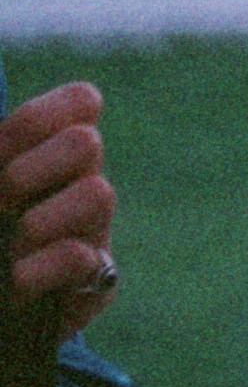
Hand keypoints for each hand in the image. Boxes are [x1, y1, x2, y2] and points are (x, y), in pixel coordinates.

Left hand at [6, 83, 118, 338]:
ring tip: (13, 244)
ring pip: (99, 193)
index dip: (40, 119)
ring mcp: (94, 231)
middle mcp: (79, 184)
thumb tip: (2, 173)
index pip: (80, 103)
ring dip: (43, 219)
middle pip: (87, 143)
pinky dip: (45, 267)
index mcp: (48, 153)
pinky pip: (85, 258)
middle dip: (34, 170)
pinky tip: (17, 283)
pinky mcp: (98, 281)